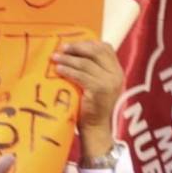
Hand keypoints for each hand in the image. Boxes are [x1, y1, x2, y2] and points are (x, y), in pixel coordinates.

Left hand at [52, 41, 123, 158]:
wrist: (95, 129)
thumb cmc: (92, 107)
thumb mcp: (98, 85)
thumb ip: (94, 70)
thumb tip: (74, 51)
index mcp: (117, 72)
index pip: (105, 48)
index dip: (88, 44)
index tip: (72, 45)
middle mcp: (116, 75)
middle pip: (96, 52)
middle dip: (77, 48)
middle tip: (62, 48)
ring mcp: (109, 82)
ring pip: (86, 63)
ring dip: (68, 59)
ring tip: (54, 58)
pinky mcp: (99, 89)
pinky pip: (80, 75)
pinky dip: (67, 70)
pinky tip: (58, 69)